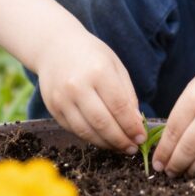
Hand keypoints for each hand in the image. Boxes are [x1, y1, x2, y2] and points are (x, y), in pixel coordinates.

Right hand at [34, 32, 144, 153]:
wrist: (54, 47)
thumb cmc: (91, 54)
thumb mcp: (115, 65)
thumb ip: (126, 93)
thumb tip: (135, 122)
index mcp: (98, 72)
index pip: (119, 107)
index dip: (132, 126)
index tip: (141, 138)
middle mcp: (78, 86)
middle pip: (102, 123)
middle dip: (120, 140)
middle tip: (132, 148)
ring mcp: (62, 98)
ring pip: (86, 131)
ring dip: (105, 144)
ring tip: (119, 147)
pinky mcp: (52, 108)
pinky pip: (74, 129)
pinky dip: (90, 137)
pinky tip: (102, 139)